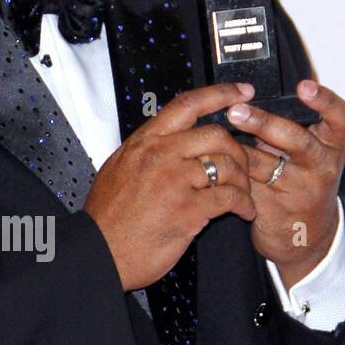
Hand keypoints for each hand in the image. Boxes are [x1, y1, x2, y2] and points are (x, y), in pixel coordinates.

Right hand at [84, 81, 256, 291]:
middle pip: (216, 135)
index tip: (242, 92)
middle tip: (243, 164)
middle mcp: (160, 155)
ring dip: (243, 181)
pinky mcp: (188, 210)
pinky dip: (244, 204)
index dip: (220, 94)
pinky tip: (244, 211)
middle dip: (238, 150)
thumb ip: (147, 150)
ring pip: (227, 165)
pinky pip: (229, 198)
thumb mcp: (119, 168)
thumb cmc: (108, 218)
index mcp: (145, 142)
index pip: (188, 105)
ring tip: (244, 194)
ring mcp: (174, 182)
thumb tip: (167, 139)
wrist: (100, 252)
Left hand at [226, 79, 344, 288]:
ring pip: (264, 165)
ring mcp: (300, 190)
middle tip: (235, 111)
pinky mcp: (274, 209)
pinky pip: (246, 185)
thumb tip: (247, 96)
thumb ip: (288, 127)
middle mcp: (322, 167)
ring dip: (237, 149)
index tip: (303, 87)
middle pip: (297, 141)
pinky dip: (229, 171)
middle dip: (264, 123)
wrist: (307, 236)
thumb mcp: (308, 153)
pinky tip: (213, 162)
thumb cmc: (302, 180)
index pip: (340, 119)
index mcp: (332, 146)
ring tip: (214, 135)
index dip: (325, 101)